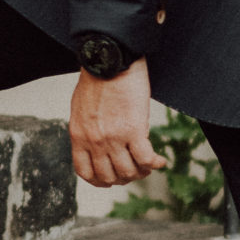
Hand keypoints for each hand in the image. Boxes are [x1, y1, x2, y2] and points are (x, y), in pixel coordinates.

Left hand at [69, 60, 166, 187]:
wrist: (109, 59)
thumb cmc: (98, 78)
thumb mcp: (81, 108)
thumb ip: (87, 127)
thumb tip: (96, 140)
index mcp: (79, 135)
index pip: (85, 172)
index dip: (100, 181)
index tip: (111, 179)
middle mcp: (94, 141)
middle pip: (109, 176)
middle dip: (123, 177)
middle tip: (134, 170)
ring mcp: (113, 138)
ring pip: (129, 171)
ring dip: (141, 172)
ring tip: (148, 164)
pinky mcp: (134, 130)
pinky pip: (146, 159)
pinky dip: (155, 164)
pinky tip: (161, 161)